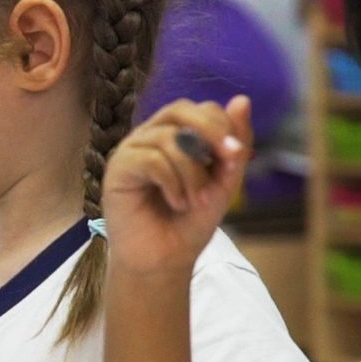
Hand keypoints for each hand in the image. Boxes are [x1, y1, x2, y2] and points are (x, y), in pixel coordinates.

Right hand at [102, 95, 253, 277]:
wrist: (165, 261)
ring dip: (192, 173)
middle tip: (226, 159)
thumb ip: (233, 148)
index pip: (202, 110)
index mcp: (177, 136)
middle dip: (209, 131)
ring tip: (196, 201)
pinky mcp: (118, 168)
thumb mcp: (223, 183)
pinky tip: (177, 203)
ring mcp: (132, 150)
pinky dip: (172, 182)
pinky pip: (151, 159)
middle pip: (180, 109)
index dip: (223, 126)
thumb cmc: (190, 223)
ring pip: (169, 139)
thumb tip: (242, 100)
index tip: (236, 155)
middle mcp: (152, 136)